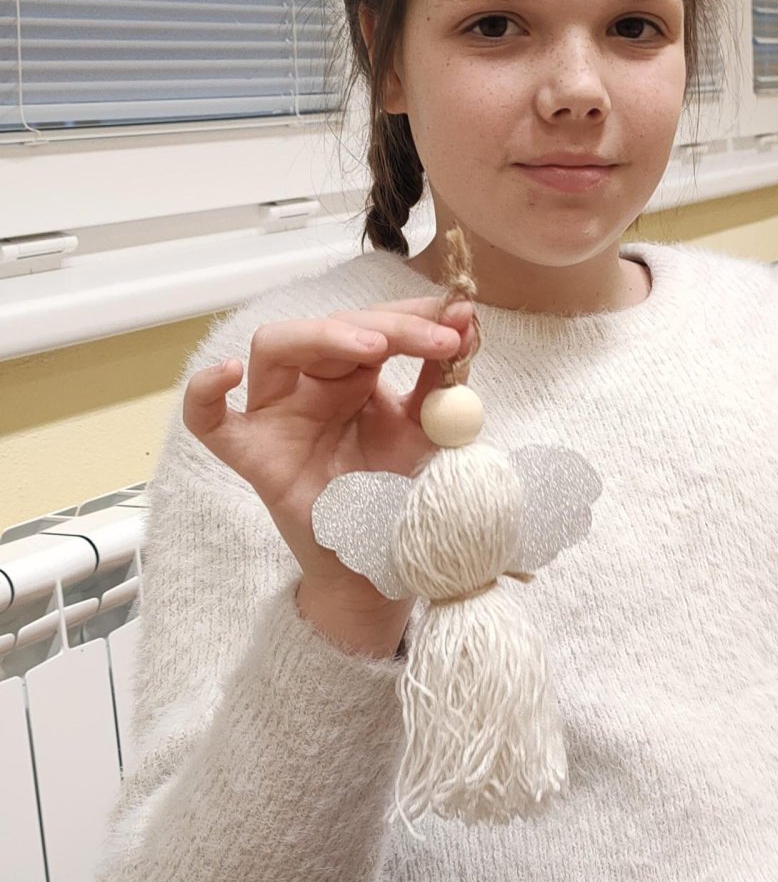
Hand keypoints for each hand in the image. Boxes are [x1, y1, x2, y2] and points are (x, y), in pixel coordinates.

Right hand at [181, 293, 478, 608]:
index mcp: (355, 377)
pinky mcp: (253, 455)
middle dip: (388, 325)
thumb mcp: (431, 431)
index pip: (374, 326)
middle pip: (331, 328)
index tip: (459, 320)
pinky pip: (210, 422)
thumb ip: (442, 380)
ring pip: (274, 347)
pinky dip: (206, 392)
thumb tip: (467, 319)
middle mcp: (311, 386)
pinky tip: (229, 371)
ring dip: (323, 335)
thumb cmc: (400, 496)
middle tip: (438, 340)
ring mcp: (278, 416)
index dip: (414, 318)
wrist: (387, 563)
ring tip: (375, 347)